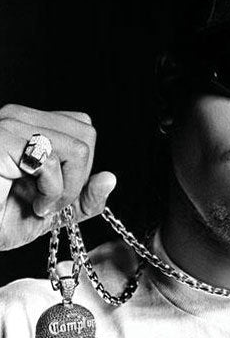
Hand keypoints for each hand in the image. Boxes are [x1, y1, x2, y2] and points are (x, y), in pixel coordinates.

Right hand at [0, 104, 116, 249]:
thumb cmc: (2, 220)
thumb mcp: (55, 209)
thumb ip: (85, 197)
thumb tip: (110, 178)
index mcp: (30, 125)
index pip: (83, 126)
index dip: (82, 164)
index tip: (60, 191)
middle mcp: (19, 118)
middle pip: (87, 133)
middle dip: (79, 175)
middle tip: (54, 200)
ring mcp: (9, 125)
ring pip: (78, 147)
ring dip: (67, 188)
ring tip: (43, 204)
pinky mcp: (2, 140)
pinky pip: (53, 161)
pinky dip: (52, 192)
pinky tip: (34, 204)